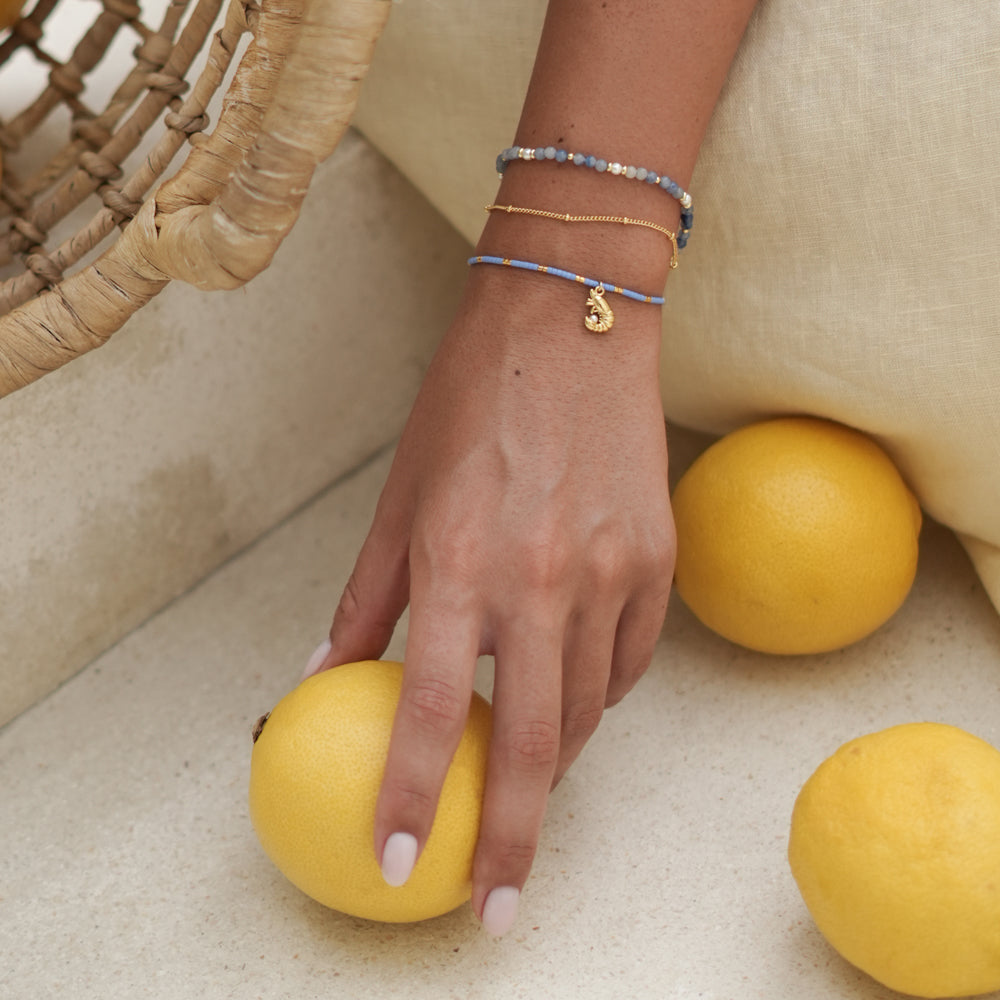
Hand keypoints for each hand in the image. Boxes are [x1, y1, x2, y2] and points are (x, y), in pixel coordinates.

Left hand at [306, 264, 674, 934]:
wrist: (574, 322)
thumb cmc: (472, 401)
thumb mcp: (399, 494)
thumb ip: (366, 597)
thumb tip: (324, 672)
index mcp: (459, 559)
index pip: (426, 711)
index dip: (410, 800)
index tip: (401, 865)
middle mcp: (541, 577)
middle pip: (531, 746)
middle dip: (512, 843)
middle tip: (495, 904)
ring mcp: (612, 571)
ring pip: (587, 711)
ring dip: (552, 765)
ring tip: (525, 792)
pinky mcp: (659, 560)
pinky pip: (630, 662)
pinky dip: (597, 695)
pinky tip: (572, 695)